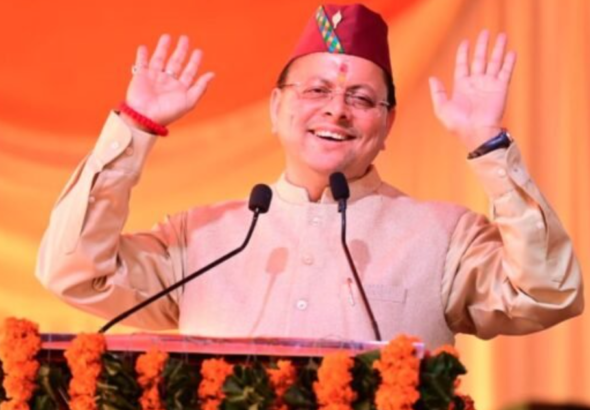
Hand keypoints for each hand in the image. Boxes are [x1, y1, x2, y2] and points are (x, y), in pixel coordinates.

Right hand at [124, 34, 214, 127]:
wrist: (145, 117)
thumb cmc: (168, 112)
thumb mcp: (189, 101)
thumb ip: (201, 87)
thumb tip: (213, 74)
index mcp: (180, 88)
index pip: (189, 72)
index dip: (195, 62)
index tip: (198, 51)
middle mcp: (167, 82)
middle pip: (176, 62)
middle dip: (181, 51)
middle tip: (185, 38)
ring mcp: (154, 78)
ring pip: (159, 59)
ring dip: (163, 48)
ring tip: (167, 37)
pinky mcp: (140, 77)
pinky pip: (141, 63)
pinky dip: (142, 55)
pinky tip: (144, 48)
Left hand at [429, 30, 516, 150]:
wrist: (477, 133)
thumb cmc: (458, 125)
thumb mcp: (442, 109)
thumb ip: (437, 93)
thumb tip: (432, 78)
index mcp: (462, 86)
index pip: (463, 64)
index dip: (463, 53)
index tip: (465, 41)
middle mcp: (476, 83)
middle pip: (479, 59)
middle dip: (482, 46)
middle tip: (485, 32)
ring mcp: (489, 85)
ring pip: (494, 62)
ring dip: (498, 49)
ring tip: (502, 35)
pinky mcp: (501, 89)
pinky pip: (506, 72)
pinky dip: (509, 62)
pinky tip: (511, 52)